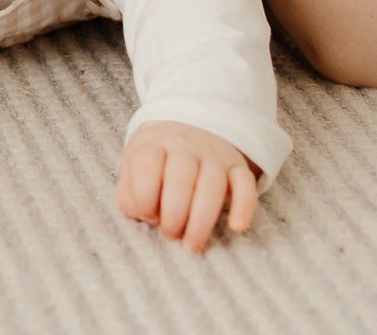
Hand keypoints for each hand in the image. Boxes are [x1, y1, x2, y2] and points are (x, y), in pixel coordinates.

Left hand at [118, 121, 257, 252]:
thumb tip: (148, 216)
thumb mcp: (132, 170)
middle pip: (180, 180)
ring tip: (192, 245)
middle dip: (173, 215)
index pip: (146, 169)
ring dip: (201, 220)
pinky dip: (244, 206)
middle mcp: (184, 147)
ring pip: (212, 186)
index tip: (147, 215)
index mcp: (153, 145)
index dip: (144, 199)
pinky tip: (237, 227)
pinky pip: (245, 184)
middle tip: (171, 235)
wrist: (188, 131)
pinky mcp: (237, 166)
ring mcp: (213, 155)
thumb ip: (130, 194)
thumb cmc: (156, 163)